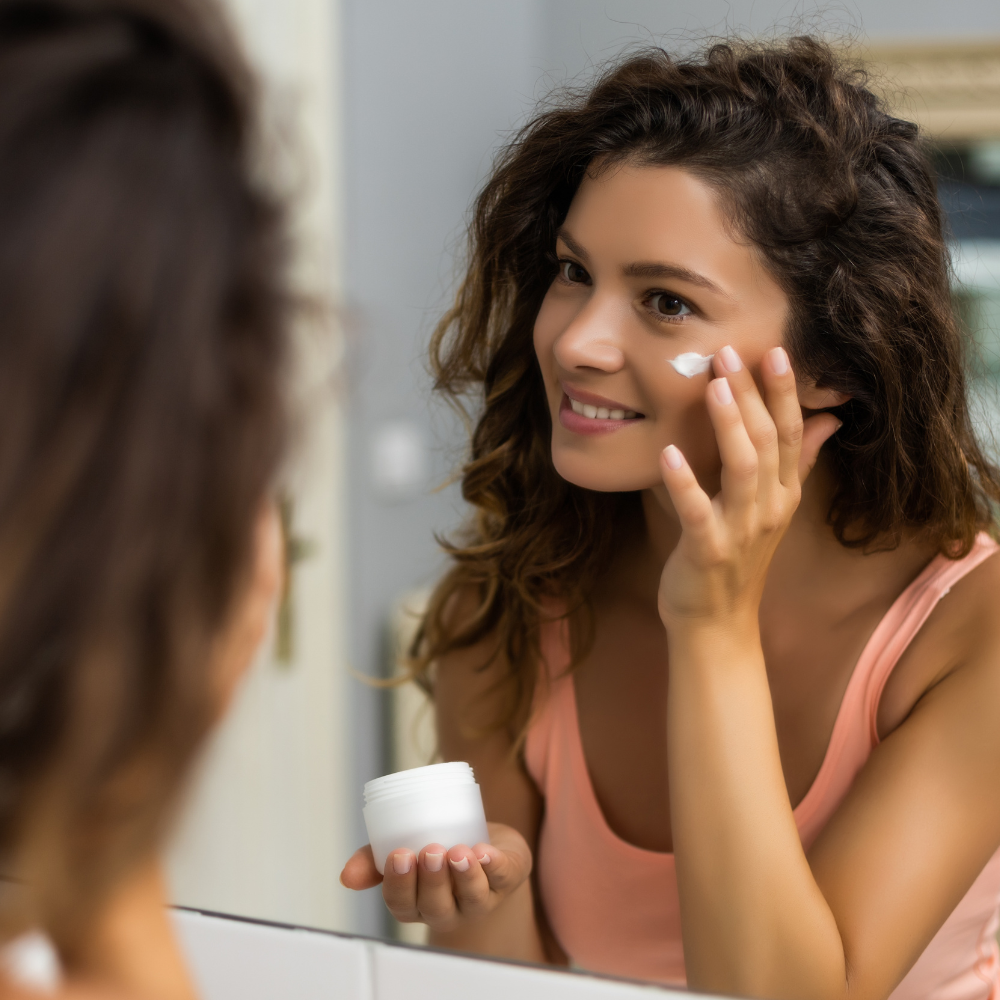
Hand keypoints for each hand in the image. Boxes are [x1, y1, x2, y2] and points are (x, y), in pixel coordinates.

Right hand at [339, 822, 531, 932]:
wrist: (486, 841)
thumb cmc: (437, 844)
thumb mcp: (403, 848)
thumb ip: (373, 858)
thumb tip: (346, 876)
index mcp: (418, 902)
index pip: (403, 904)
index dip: (400, 884)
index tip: (399, 856)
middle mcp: (448, 908)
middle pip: (437, 905)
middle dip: (433, 880)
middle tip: (430, 851)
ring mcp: (480, 898)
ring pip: (472, 897)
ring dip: (465, 875)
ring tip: (459, 852)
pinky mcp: (508, 878)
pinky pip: (503, 877)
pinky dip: (495, 865)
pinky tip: (486, 852)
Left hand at [656, 345, 840, 626]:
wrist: (715, 623)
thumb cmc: (735, 560)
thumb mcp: (771, 508)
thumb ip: (797, 463)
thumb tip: (827, 420)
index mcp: (783, 494)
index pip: (791, 434)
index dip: (784, 393)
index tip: (775, 350)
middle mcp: (769, 509)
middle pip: (768, 443)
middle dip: (752, 395)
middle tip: (729, 352)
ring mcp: (740, 531)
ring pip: (742, 470)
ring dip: (729, 426)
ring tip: (714, 386)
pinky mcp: (707, 551)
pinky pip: (697, 512)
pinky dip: (683, 482)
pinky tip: (667, 453)